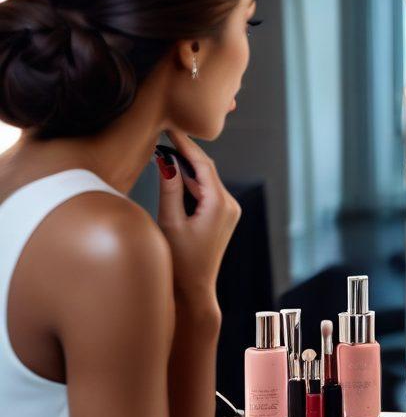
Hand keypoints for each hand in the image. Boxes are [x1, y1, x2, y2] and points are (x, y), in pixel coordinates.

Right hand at [155, 130, 240, 310]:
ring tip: (165, 150)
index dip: (186, 145)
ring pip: (206, 180)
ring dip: (187, 168)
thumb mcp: (170, 221)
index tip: (170, 128)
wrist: (194, 289)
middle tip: (165, 133)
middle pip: (206, 169)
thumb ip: (169, 188)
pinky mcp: (223, 217)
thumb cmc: (179, 260)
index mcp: (219, 204)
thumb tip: (166, 160)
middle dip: (186, 152)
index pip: (203, 165)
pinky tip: (175, 174)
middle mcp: (229, 205)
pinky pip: (207, 192)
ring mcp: (228, 211)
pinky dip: (191, 183)